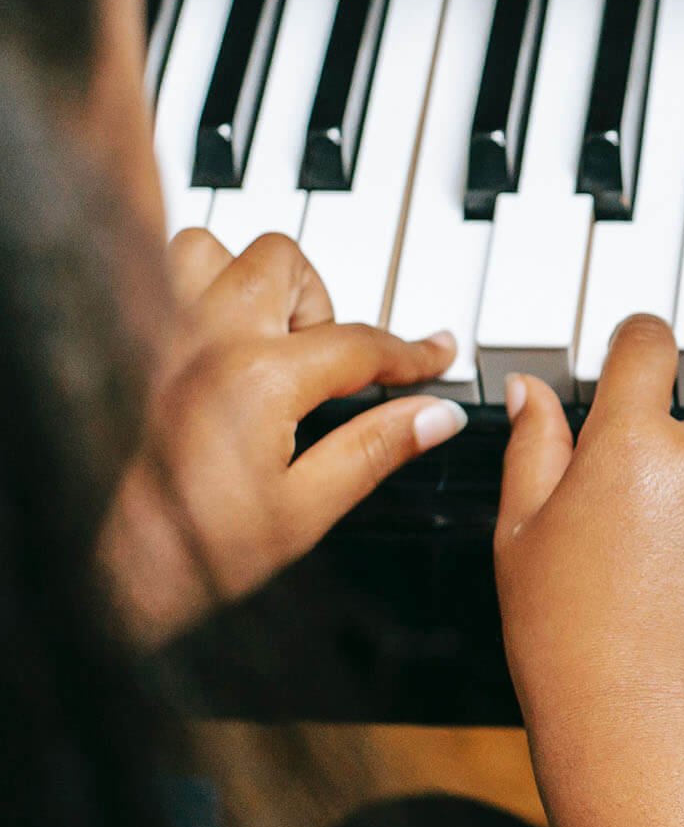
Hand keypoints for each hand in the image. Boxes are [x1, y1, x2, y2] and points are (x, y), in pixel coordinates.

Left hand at [100, 230, 465, 643]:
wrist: (105, 575)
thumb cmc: (189, 553)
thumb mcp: (305, 510)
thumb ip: (375, 449)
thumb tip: (435, 417)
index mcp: (258, 379)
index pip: (360, 344)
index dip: (410, 352)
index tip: (435, 354)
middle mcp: (203, 338)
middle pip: (288, 265)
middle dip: (324, 307)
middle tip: (331, 363)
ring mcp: (155, 333)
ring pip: (216, 251)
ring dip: (255, 283)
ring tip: (269, 338)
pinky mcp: (124, 344)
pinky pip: (159, 276)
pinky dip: (197, 287)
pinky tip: (215, 339)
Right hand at [496, 315, 683, 826]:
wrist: (637, 730)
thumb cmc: (565, 638)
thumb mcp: (520, 534)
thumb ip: (533, 446)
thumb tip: (532, 389)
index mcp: (629, 440)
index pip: (647, 346)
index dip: (640, 350)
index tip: (639, 359)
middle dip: (669, 476)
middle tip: (634, 550)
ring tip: (674, 594)